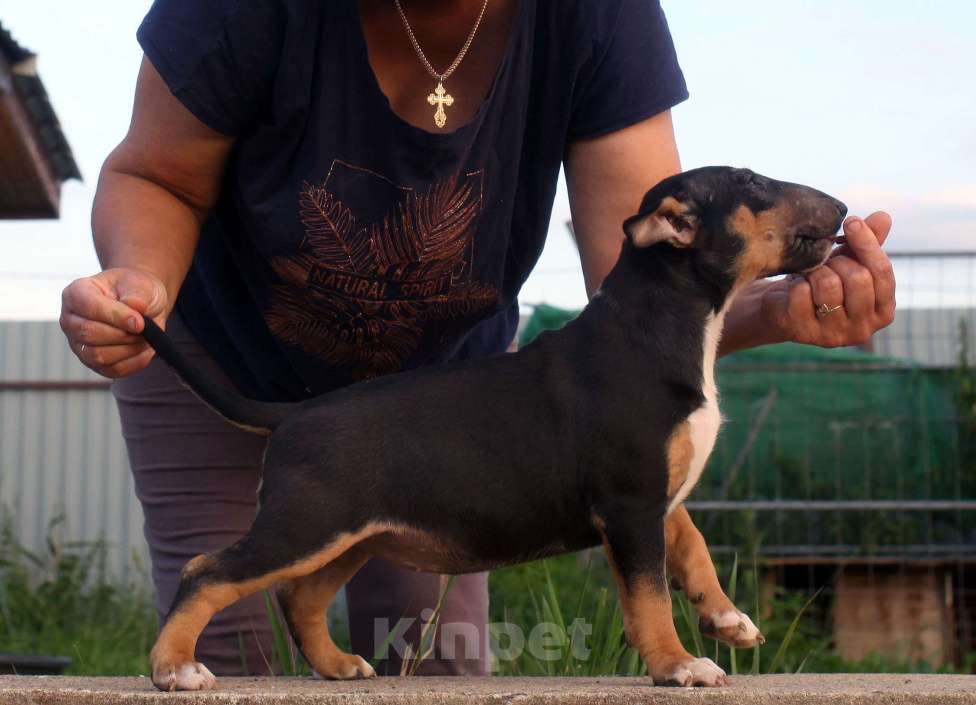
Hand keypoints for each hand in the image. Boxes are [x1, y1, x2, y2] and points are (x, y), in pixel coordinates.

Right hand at [60, 268, 168, 377]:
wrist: (143, 303)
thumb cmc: (136, 290)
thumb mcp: (140, 285)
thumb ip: (137, 297)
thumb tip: (134, 319)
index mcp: (75, 294)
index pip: (90, 308)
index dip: (117, 316)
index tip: (140, 322)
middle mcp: (70, 321)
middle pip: (90, 334)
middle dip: (123, 334)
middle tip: (144, 328)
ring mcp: (79, 344)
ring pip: (99, 356)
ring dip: (129, 349)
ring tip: (144, 337)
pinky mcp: (94, 363)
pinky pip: (112, 370)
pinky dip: (134, 362)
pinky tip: (145, 349)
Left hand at [760, 212, 894, 347]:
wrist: (784, 307)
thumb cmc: (823, 282)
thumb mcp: (848, 261)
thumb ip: (867, 243)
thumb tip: (883, 216)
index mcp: (883, 311)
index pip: (882, 272)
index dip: (867, 243)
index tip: (851, 221)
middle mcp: (864, 329)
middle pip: (858, 279)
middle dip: (838, 261)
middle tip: (825, 261)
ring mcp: (835, 335)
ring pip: (829, 285)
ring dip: (816, 271)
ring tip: (811, 274)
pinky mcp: (805, 333)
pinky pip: (802, 294)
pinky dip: (796, 283)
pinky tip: (796, 288)